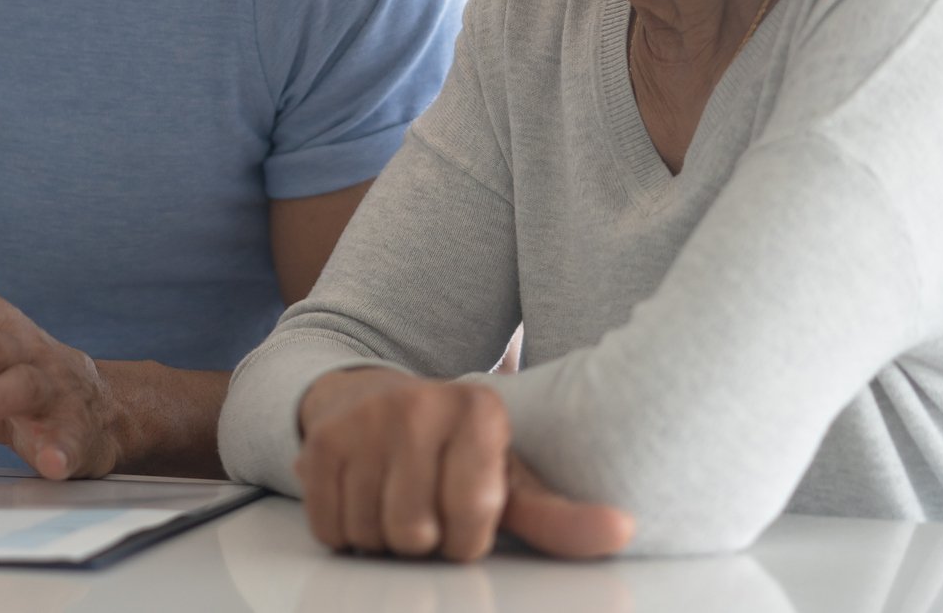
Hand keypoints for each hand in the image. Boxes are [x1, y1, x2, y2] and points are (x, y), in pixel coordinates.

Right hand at [295, 368, 632, 561]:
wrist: (370, 401)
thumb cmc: (451, 452)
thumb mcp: (507, 479)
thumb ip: (558, 516)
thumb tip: (623, 530)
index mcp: (479, 411)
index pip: (472, 519)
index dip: (467, 537)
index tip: (467, 513)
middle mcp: (418, 405)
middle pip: (415, 534)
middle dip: (421, 540)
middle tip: (424, 508)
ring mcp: (364, 421)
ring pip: (370, 533)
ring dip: (381, 537)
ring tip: (394, 501)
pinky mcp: (320, 441)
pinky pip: (330, 527)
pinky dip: (345, 528)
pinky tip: (362, 494)